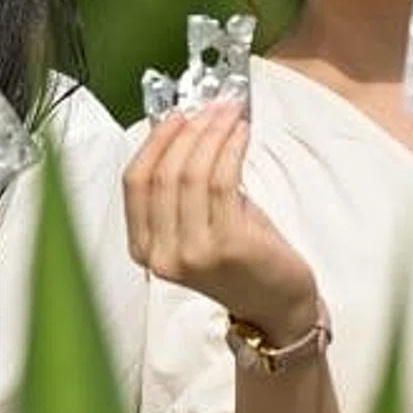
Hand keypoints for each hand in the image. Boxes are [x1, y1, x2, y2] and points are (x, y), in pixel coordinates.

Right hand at [124, 100, 318, 342]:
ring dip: (213, 134)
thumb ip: (183, 184)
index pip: (135, 182)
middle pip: (164, 174)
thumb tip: (186, 126)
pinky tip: (241, 136)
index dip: (155, 141)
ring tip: (230, 115)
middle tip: (212, 108)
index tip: (178, 115)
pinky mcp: (229, 246)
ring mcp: (194, 254)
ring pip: (192, 174)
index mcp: (145, 248)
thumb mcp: (199, 221)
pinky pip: (223, 181)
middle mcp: (163, 255)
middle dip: (189, 131)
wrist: (277, 304)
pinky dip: (231, 149)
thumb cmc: (242, 259)